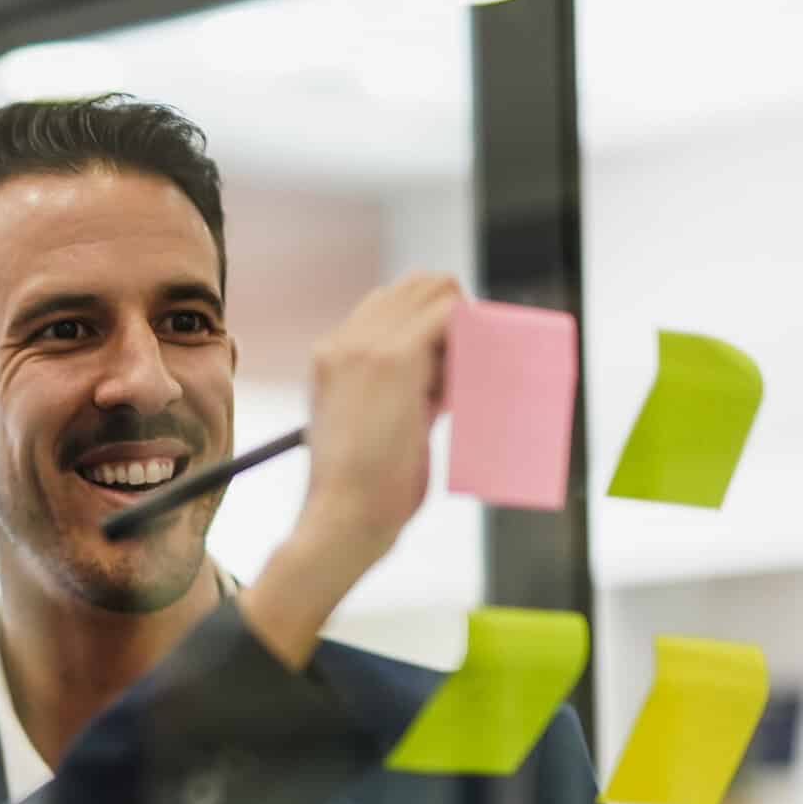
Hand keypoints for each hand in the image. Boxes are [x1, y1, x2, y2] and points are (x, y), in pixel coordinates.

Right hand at [242, 270, 464, 668]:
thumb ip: (398, 390)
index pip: (392, 305)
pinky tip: (465, 383)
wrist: (342, 519)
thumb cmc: (360, 492)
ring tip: (458, 383)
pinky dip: (472, 339)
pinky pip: (451, 316)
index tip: (445, 378)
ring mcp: (364, 346)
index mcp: (330, 357)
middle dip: (452, 318)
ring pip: (439, 289)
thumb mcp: (369, 425)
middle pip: (418, 284)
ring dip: (463, 326)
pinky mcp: (393, 358)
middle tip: (460, 375)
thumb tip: (444, 374)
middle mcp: (341, 342)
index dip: (431, 329)